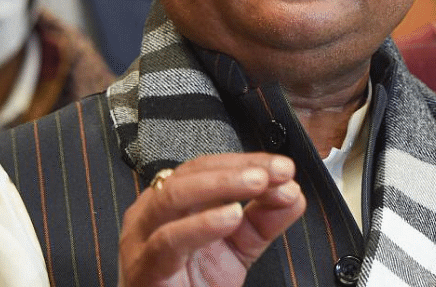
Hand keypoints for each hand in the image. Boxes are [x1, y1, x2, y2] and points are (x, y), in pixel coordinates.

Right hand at [118, 152, 305, 286]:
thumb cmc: (192, 286)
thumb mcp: (238, 248)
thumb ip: (264, 220)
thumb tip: (293, 193)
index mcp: (173, 200)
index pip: (209, 167)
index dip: (248, 161)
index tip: (284, 167)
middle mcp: (151, 211)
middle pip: (192, 172)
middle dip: (239, 168)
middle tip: (277, 171)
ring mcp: (141, 237)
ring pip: (174, 195)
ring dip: (221, 185)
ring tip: (258, 183)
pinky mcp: (143, 267)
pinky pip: (168, 239)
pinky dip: (202, 224)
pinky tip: (231, 216)